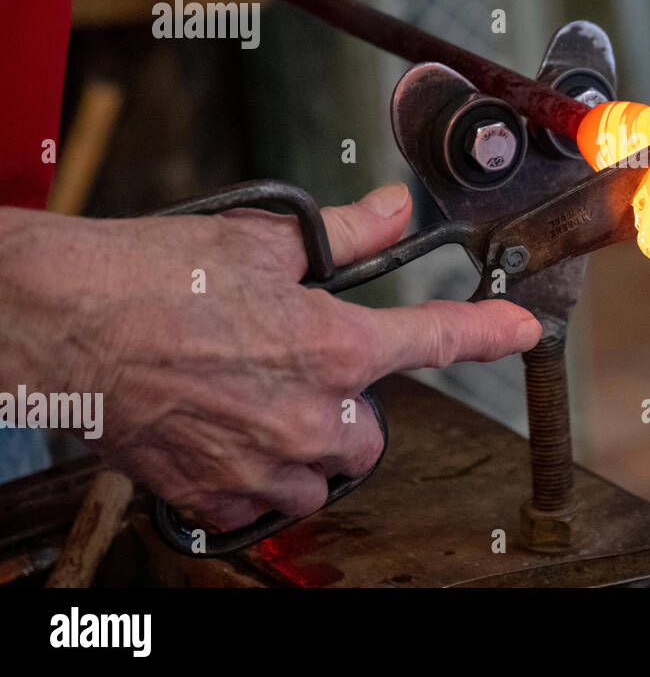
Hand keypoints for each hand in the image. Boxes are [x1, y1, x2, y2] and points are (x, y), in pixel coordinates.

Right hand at [0, 183, 540, 529]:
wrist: (62, 325)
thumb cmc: (151, 279)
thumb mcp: (262, 240)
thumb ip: (344, 233)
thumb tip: (392, 210)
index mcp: (333, 345)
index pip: (437, 338)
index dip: (489, 332)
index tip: (521, 329)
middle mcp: (310, 414)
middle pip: (370, 435)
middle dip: (352, 410)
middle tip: (304, 374)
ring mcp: (263, 462)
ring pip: (321, 478)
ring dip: (307, 450)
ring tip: (260, 406)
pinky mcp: (213, 493)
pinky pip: (261, 505)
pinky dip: (255, 480)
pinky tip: (225, 437)